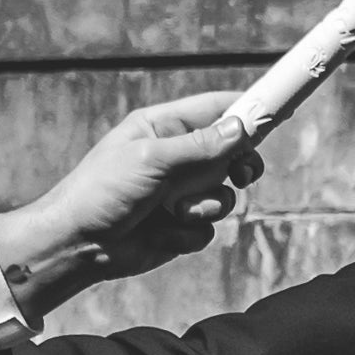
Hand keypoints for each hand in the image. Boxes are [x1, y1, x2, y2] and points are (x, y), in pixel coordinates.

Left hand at [0, 94, 257, 297]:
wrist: (77, 245)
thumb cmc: (101, 192)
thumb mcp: (152, 160)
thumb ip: (201, 146)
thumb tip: (241, 129)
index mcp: (163, 127)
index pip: (216, 109)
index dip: (248, 111)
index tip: (278, 114)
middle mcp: (175, 157)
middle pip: (231, 153)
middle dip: (238, 167)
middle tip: (241, 175)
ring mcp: (179, 192)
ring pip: (224, 195)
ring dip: (207, 206)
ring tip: (174, 211)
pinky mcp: (180, 225)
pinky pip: (209, 228)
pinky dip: (190, 232)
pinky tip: (162, 233)